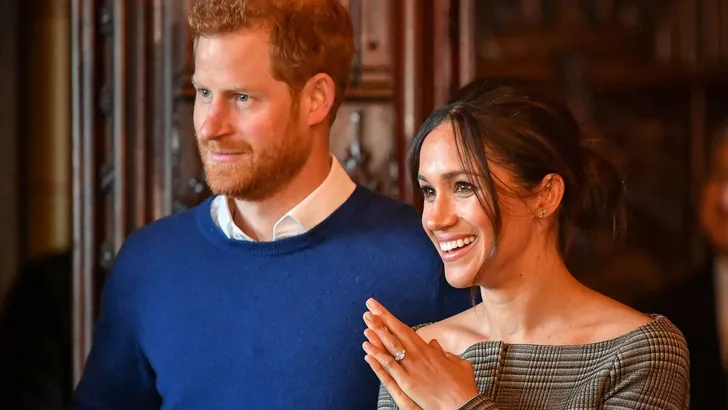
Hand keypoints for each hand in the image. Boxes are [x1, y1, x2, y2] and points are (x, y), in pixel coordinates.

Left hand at [362, 298, 478, 409]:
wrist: (465, 405)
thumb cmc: (463, 387)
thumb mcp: (458, 364)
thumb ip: (444, 353)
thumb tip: (434, 344)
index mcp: (429, 350)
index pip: (406, 330)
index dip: (392, 319)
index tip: (381, 310)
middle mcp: (419, 356)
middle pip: (396, 332)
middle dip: (382, 318)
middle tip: (369, 305)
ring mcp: (412, 368)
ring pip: (391, 346)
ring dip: (377, 332)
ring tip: (366, 320)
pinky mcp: (407, 383)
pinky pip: (389, 366)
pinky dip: (377, 356)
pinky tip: (367, 347)